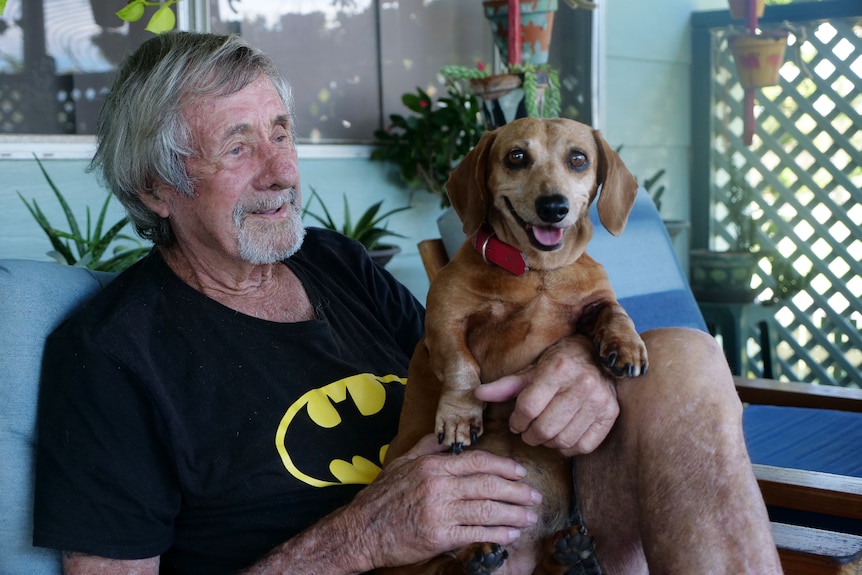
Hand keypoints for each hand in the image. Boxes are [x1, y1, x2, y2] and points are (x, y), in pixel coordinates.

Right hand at [351, 434, 541, 569]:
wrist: (361, 530)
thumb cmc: (382, 496)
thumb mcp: (402, 463)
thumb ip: (428, 447)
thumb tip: (448, 436)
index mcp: (433, 466)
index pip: (477, 461)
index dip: (504, 466)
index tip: (520, 472)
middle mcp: (439, 486)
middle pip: (488, 485)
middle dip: (516, 491)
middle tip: (534, 496)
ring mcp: (439, 511)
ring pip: (486, 510)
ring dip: (513, 514)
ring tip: (529, 517)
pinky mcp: (438, 536)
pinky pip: (475, 534)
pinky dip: (496, 534)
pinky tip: (510, 536)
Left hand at [475, 334, 618, 455]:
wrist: (597, 356)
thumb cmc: (558, 363)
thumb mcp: (531, 370)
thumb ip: (505, 386)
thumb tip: (477, 394)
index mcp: (558, 369)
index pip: (528, 407)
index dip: (516, 421)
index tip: (515, 422)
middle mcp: (582, 384)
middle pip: (545, 427)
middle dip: (529, 435)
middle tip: (526, 432)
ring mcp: (599, 400)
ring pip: (563, 439)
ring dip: (548, 443)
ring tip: (543, 434)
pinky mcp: (611, 414)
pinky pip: (584, 445)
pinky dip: (568, 448)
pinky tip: (561, 437)